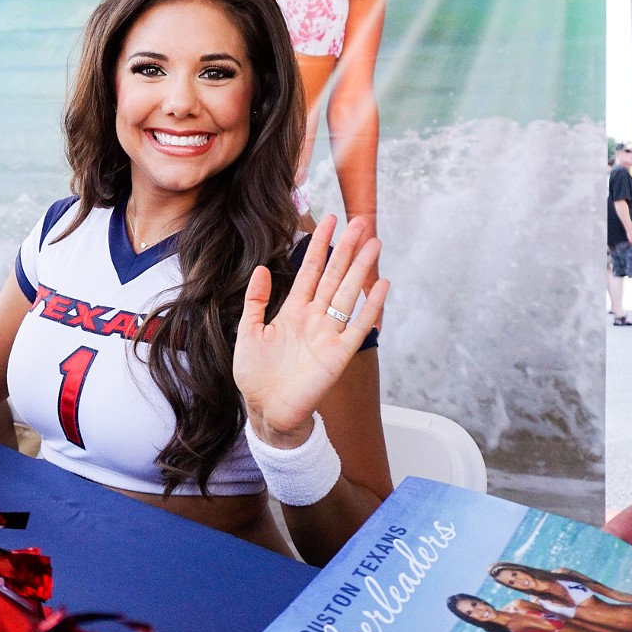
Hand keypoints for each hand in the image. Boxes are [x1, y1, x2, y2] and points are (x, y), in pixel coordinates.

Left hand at [234, 214, 387, 446]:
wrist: (265, 410)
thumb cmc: (255, 375)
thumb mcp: (248, 332)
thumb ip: (256, 301)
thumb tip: (263, 268)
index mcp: (292, 310)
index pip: (310, 270)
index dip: (319, 246)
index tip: (328, 221)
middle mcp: (314, 318)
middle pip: (334, 275)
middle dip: (347, 248)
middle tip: (361, 221)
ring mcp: (328, 334)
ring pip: (348, 293)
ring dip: (361, 269)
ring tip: (374, 242)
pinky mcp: (338, 355)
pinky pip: (358, 327)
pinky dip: (371, 307)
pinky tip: (382, 286)